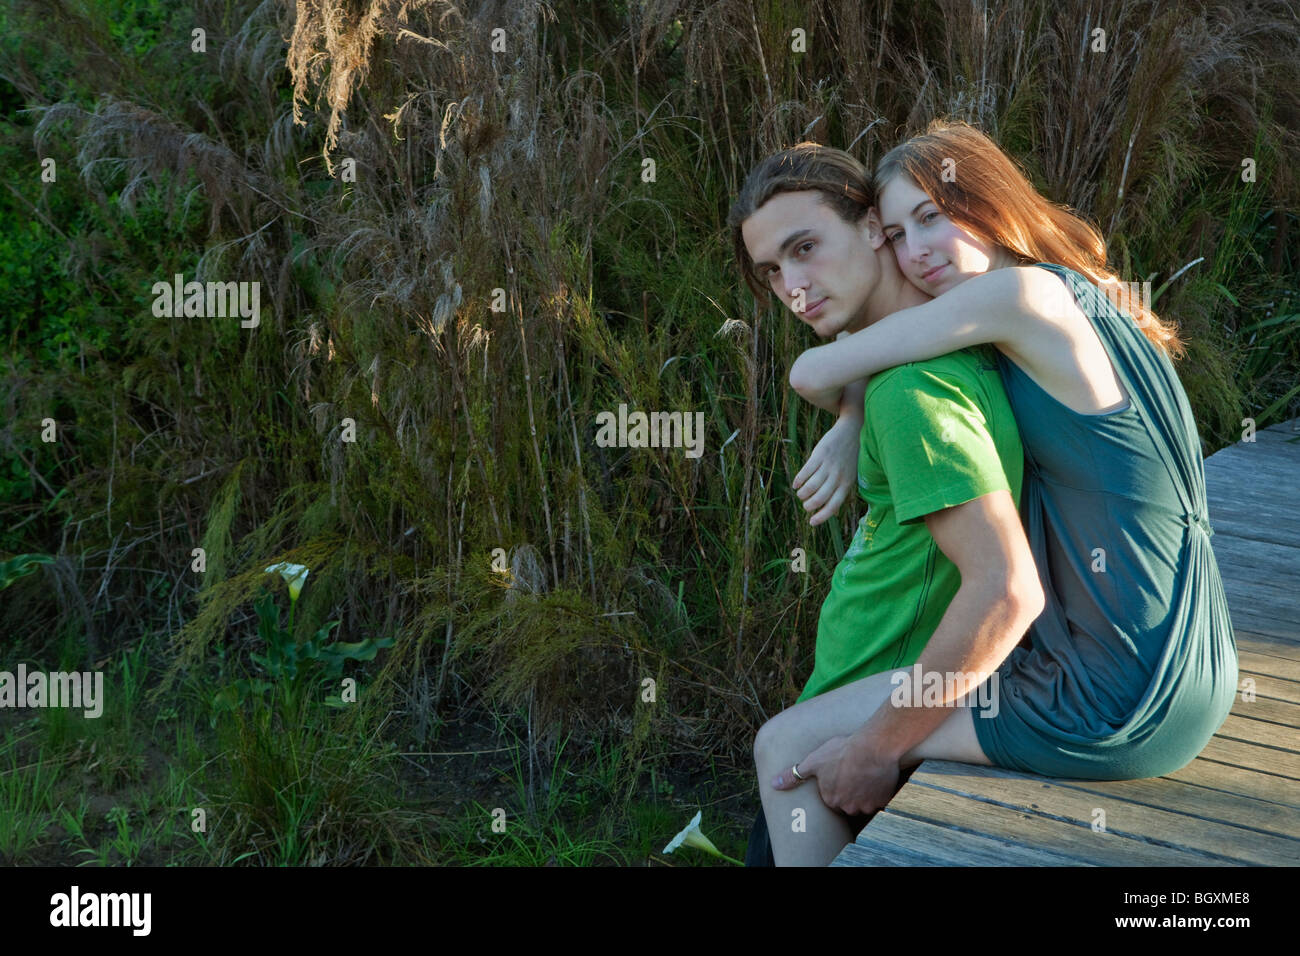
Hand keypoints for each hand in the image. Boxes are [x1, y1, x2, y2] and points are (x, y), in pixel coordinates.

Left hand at [771, 734, 901, 816]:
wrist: (872, 747)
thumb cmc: (842, 751)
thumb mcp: (813, 761)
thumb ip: (793, 775)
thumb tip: (774, 785)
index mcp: (830, 799)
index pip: (832, 799)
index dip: (836, 785)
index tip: (841, 774)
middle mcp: (848, 808)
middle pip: (849, 803)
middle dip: (851, 791)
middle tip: (854, 772)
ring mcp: (866, 806)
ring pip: (865, 803)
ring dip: (865, 792)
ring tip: (866, 773)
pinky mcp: (882, 802)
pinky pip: (881, 800)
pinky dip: (880, 792)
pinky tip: (877, 777)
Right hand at [792, 416, 861, 525]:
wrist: (852, 430)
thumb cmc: (850, 457)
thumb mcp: (850, 475)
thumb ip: (841, 492)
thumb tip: (834, 513)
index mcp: (846, 484)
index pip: (832, 506)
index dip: (821, 517)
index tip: (811, 522)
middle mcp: (838, 477)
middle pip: (819, 498)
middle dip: (809, 505)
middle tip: (805, 505)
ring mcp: (828, 466)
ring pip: (810, 486)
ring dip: (802, 494)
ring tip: (800, 494)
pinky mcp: (819, 455)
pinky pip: (805, 472)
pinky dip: (798, 480)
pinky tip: (795, 484)